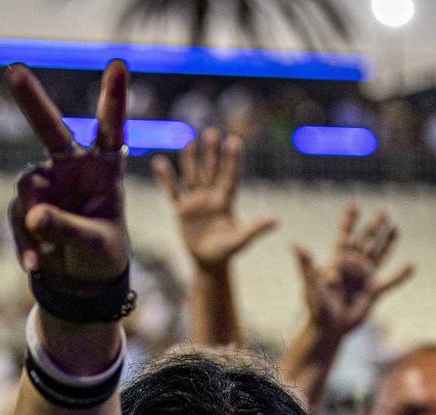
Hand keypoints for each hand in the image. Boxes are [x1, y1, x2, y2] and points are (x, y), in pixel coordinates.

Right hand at [5, 61, 129, 284]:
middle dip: (31, 101)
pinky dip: (25, 244)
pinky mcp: (26, 205)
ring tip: (48, 253)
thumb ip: (68, 228)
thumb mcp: (94, 244)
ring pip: (27, 189)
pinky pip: (19, 219)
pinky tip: (35, 264)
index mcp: (104, 170)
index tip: (119, 66)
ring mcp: (46, 184)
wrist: (83, 281)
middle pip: (49, 129)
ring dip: (36, 224)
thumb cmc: (102, 254)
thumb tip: (34, 217)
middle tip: (13, 70)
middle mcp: (71, 168)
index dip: (114, 100)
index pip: (110, 132)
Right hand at [153, 129, 277, 272]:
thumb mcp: (241, 241)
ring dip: (190, 159)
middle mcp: (211, 197)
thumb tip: (276, 220)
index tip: (234, 140)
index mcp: (226, 202)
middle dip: (211, 152)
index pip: (229, 176)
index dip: (231, 159)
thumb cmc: (227, 252)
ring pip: (192, 175)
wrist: (209, 262)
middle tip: (211, 132)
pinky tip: (159, 162)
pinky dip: (167, 177)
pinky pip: (173, 190)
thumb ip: (256, 229)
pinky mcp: (182, 209)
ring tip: (188, 140)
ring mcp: (196, 201)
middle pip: (211, 170)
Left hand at [293, 204, 413, 340]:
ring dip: (388, 241)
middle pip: (366, 241)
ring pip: (379, 255)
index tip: (355, 204)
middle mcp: (353, 267)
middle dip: (374, 226)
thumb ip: (306, 265)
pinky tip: (412, 265)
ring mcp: (364, 278)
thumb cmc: (317, 308)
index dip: (350, 220)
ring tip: (396, 226)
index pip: (345, 235)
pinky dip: (401, 275)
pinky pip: (390, 282)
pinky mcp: (373, 293)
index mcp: (337, 261)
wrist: (330, 329)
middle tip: (384, 210)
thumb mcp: (311, 285)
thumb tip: (295, 244)